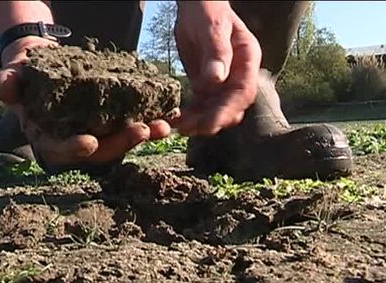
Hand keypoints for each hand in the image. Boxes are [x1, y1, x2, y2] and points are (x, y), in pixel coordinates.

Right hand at [0, 37, 173, 170]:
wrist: (41, 63)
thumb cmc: (25, 73)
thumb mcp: (13, 75)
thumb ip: (8, 83)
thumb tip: (4, 88)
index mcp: (47, 137)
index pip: (59, 150)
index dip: (74, 149)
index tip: (91, 143)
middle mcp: (72, 140)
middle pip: (99, 150)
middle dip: (121, 143)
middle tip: (142, 130)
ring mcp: (94, 131)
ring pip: (119, 141)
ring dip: (142, 136)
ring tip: (163, 126)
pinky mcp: (110, 119)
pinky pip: (130, 123)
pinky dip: (148, 121)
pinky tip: (167, 114)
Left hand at [173, 1, 261, 135]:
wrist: (196, 6)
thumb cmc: (206, 10)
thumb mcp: (211, 28)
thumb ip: (216, 53)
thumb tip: (217, 80)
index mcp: (247, 59)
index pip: (243, 93)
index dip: (227, 111)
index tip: (209, 125)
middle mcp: (239, 74)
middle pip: (231, 107)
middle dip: (211, 122)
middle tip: (188, 130)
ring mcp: (223, 82)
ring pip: (216, 110)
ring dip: (199, 122)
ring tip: (179, 127)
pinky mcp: (207, 86)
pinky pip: (202, 106)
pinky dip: (191, 115)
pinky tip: (176, 120)